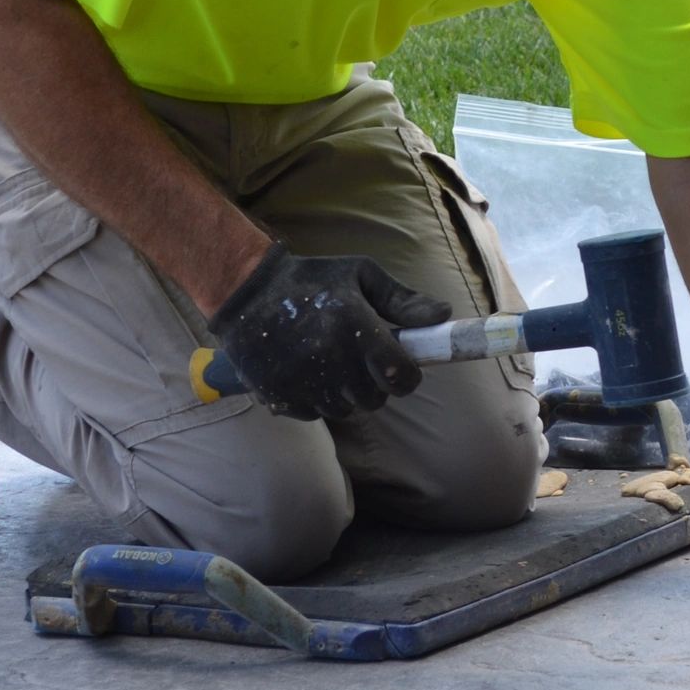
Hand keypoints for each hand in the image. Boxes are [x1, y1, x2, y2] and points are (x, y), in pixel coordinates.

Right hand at [207, 243, 450, 420]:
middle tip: (361, 361)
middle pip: (374, 398)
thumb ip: (403, 300)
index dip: (407, 376)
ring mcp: (302, 381)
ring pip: (344, 409)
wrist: (245, 292)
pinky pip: (313, 413)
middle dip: (375, 383)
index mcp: (354, 326)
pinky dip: (315, 399)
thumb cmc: (312, 279)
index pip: (399, 375)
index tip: (401, 368)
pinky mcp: (279, 395)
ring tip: (332, 363)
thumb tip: (444, 314)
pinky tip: (306, 371)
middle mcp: (329, 359)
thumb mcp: (360, 276)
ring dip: (345, 393)